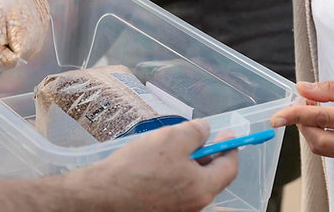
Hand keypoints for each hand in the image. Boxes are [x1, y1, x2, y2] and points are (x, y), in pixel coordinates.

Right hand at [72, 120, 238, 211]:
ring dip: (187, 163)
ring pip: (191, 182)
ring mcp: (178, 210)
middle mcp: (195, 204)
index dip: (229, 148)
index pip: (229, 168)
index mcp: (203, 188)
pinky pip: (175, 189)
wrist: (104, 194)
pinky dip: (173, 174)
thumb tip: (204, 130)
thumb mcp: (172, 138)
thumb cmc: (139, 167)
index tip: (225, 134)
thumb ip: (195, 132)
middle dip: (206, 154)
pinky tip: (155, 163)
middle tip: (195, 138)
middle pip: (210, 176)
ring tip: (169, 147)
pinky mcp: (161, 210)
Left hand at [269, 78, 333, 162]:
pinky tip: (322, 119)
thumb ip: (333, 88)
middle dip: (301, 123)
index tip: (277, 115)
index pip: (323, 119)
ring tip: (312, 107)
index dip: (296, 115)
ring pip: (321, 148)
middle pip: (318, 140)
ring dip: (308, 129)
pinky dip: (319, 135)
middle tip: (301, 102)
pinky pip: (329, 150)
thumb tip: (302, 88)